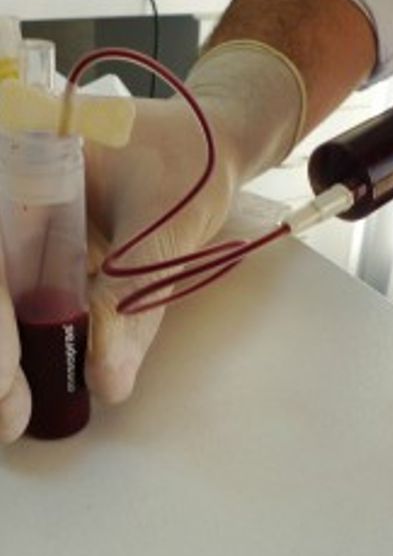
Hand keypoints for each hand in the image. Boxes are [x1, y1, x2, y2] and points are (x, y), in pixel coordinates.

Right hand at [0, 43, 302, 441]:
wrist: (209, 137)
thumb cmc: (192, 160)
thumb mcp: (168, 226)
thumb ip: (132, 301)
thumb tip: (106, 380)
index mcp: (21, 152)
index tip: (9, 388)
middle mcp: (6, 182)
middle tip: (11, 419)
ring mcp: (11, 210)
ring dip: (2, 350)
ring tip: (13, 414)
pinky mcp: (23, 238)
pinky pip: (14, 286)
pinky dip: (18, 334)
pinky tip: (21, 382)